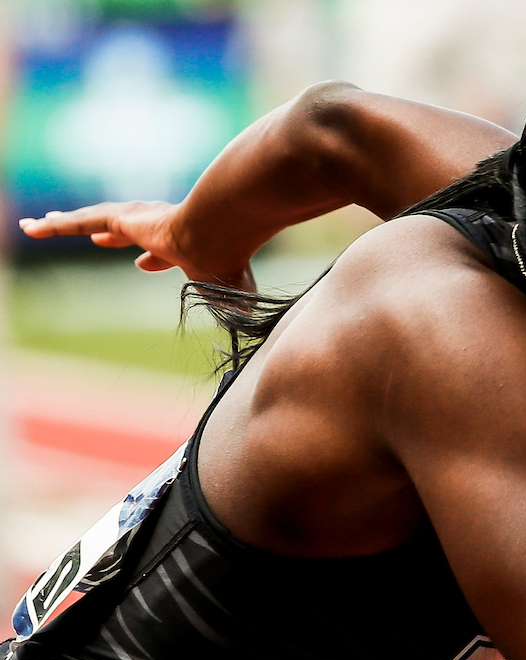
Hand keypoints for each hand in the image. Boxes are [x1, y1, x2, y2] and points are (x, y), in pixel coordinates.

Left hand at [18, 202, 254, 290]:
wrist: (221, 233)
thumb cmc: (228, 260)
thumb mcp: (230, 291)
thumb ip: (235, 307)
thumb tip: (249, 329)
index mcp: (184, 244)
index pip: (162, 250)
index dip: (154, 257)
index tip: (145, 262)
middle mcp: (159, 227)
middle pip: (127, 230)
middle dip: (113, 233)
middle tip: (103, 237)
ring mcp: (138, 221)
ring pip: (95, 221)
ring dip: (70, 224)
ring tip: (46, 224)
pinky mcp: (122, 218)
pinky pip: (78, 222)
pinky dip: (53, 226)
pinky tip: (29, 228)